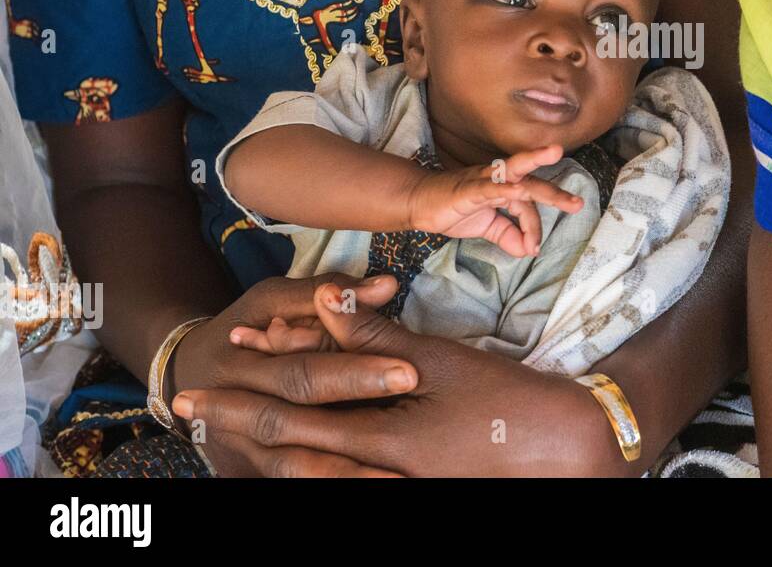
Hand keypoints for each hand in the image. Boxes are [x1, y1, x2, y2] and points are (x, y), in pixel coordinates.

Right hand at [168, 273, 418, 475]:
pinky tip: (375, 482)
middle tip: (413, 430)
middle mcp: (227, 415)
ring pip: (294, 467)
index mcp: (236, 363)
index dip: (355, 372)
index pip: (303, 373)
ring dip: (344, 474)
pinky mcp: (245, 472)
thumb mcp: (274, 299)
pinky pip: (294, 478)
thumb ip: (329, 291)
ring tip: (396, 477)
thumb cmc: (245, 325)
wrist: (188, 375)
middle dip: (355, 433)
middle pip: (297, 427)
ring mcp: (237, 450)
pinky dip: (329, 480)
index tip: (411, 371)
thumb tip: (387, 285)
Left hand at [176, 281, 619, 476]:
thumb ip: (374, 337)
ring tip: (230, 435)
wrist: (562, 444)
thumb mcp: (437, 361)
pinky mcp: (412, 489)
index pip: (291, 415)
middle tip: (189, 414)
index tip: (197, 387)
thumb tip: (324, 302)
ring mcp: (393, 486)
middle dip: (238, 427)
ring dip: (273, 445)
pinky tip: (300, 460)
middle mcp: (375, 470)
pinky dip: (318, 468)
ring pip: (315, 472)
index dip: (242, 398)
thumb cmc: (504, 399)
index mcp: (377, 436)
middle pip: (290, 450)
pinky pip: (349, 482)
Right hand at [406, 144, 583, 257]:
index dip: (534, 228)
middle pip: (531, 181)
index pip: (528, 207)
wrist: (419, 203)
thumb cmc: (454, 209)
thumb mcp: (486, 227)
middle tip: (578, 204)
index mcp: (506, 188)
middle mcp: (498, 180)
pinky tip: (516, 189)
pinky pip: (488, 187)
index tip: (533, 249)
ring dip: (535, 161)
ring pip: (513, 170)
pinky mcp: (467, 189)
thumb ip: (508, 235)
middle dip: (555, 192)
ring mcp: (483, 181)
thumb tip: (528, 250)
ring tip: (554, 152)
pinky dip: (503, 187)